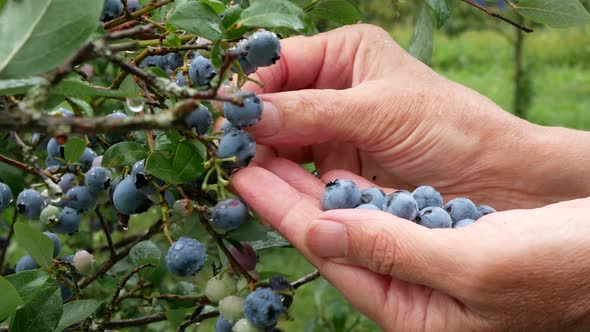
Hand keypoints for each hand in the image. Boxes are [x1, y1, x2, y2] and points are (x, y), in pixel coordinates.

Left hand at [232, 158, 589, 331]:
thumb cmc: (563, 269)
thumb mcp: (477, 265)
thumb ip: (395, 250)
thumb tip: (323, 232)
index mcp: (411, 311)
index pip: (329, 253)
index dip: (282, 211)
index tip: (243, 179)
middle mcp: (409, 289)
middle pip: (331, 235)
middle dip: (287, 193)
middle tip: (245, 157)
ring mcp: (422, 262)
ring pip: (352, 218)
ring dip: (314, 184)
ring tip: (277, 152)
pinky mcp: (439, 236)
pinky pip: (383, 210)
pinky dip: (354, 185)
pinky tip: (331, 164)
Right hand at [242, 24, 589, 209]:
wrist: (493, 180)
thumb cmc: (447, 128)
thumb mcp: (378, 110)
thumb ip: (311, 112)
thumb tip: (247, 114)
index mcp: (345, 55)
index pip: (279, 64)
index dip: (251, 88)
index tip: (227, 115)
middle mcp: (333, 90)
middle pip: (274, 105)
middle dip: (250, 126)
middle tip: (225, 150)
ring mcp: (332, 132)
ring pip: (279, 140)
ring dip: (258, 155)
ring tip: (235, 171)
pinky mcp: (335, 170)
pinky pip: (295, 172)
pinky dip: (277, 179)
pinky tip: (258, 187)